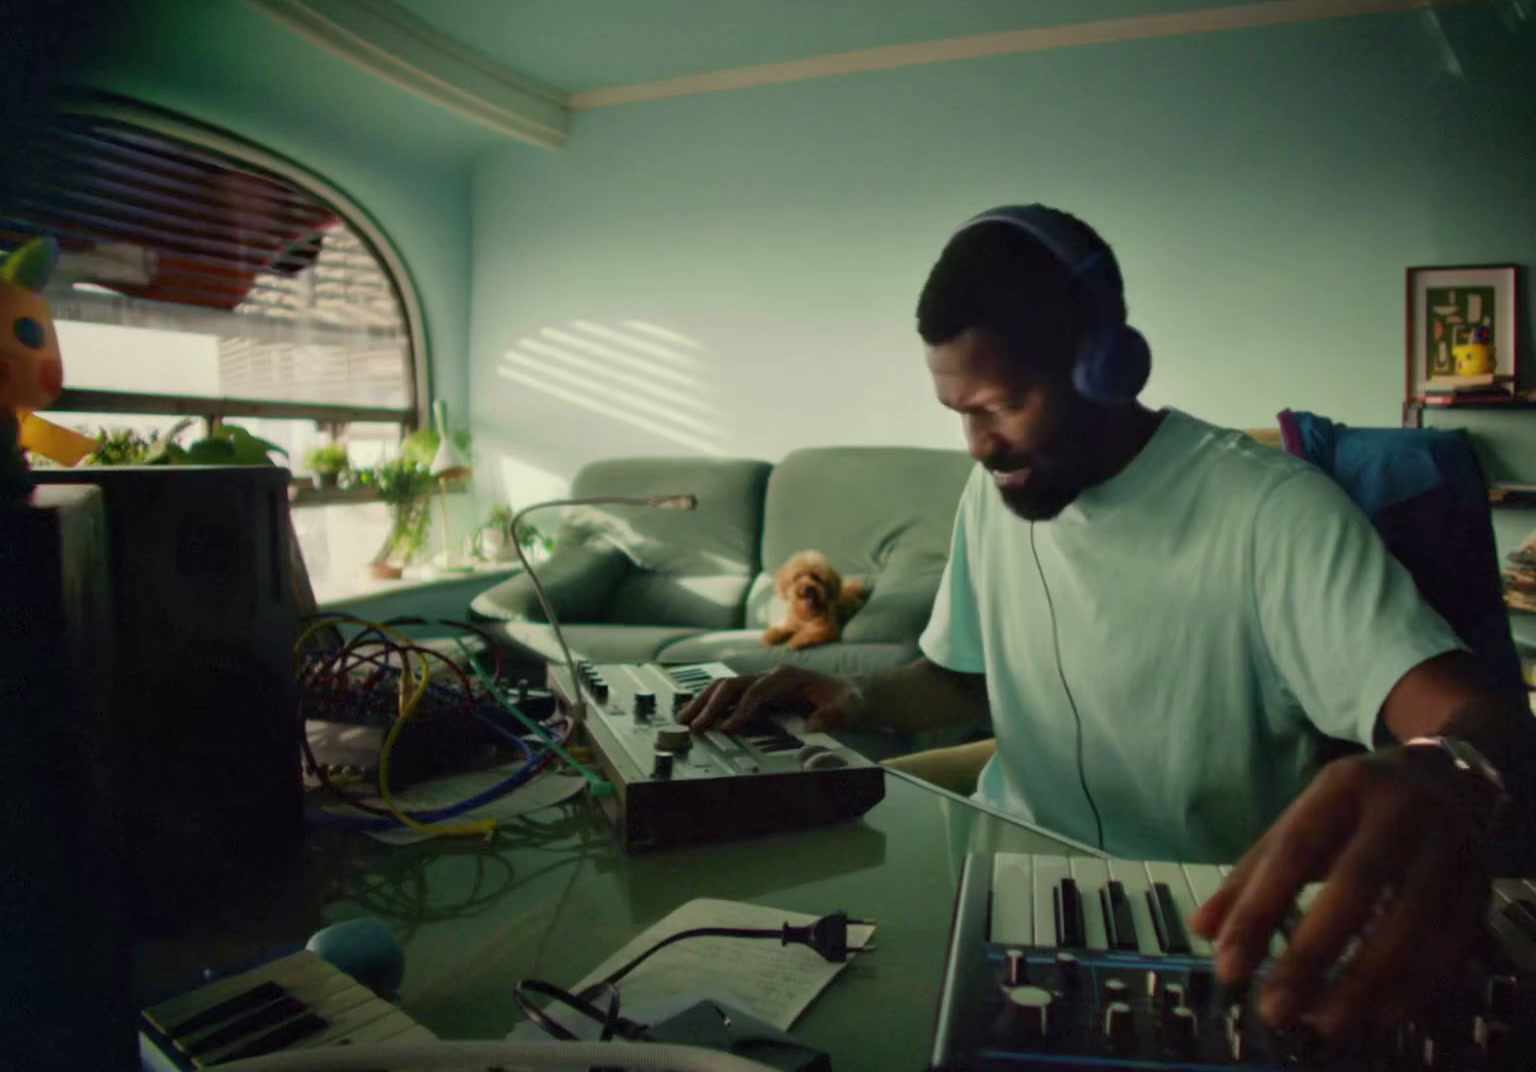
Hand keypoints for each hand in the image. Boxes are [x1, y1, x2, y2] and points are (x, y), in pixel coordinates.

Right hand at [676, 665, 863, 733]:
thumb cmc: (848, 700)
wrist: (850, 694)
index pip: (757, 691)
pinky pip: (731, 696)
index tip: (727, 728)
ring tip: (684, 718)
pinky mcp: (760, 693)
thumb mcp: (849, 708)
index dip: (741, 710)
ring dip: (705, 702)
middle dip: (712, 704)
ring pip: (726, 688)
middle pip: (734, 685)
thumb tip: (813, 726)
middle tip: (695, 724)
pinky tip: (697, 715)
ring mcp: (764, 682)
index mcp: (789, 676)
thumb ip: (833, 715)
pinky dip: (712, 704)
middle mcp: (772, 676)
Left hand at [1189, 749, 1491, 1038]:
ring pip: (1413, 917)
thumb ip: (1250, 876)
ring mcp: (1448, 844)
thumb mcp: (1298, 824)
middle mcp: (1399, 810)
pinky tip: (1383, 1012)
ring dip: (1369, 979)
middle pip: (1356, 882)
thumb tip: (1202, 930)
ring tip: (1327, 1023)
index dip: (1258, 909)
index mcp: (1340, 788)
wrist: (1444, 778)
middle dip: (1312, 951)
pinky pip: (1455, 940)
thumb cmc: (1353, 810)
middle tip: (1276, 1009)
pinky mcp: (1479, 881)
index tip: (1228, 968)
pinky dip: (1420, 982)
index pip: (1293, 850)